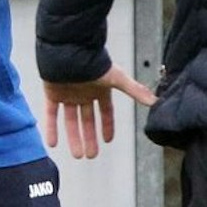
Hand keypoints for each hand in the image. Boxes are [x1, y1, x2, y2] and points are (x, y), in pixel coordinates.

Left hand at [41, 66, 157, 159]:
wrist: (70, 51)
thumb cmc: (94, 62)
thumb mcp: (117, 79)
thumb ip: (135, 91)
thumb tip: (155, 101)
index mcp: (100, 90)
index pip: (105, 112)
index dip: (107, 126)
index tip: (107, 141)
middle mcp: (84, 93)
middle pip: (88, 120)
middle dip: (90, 138)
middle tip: (91, 155)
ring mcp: (68, 94)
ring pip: (71, 120)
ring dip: (74, 137)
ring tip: (78, 155)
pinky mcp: (52, 93)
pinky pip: (51, 114)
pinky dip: (52, 128)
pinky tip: (53, 143)